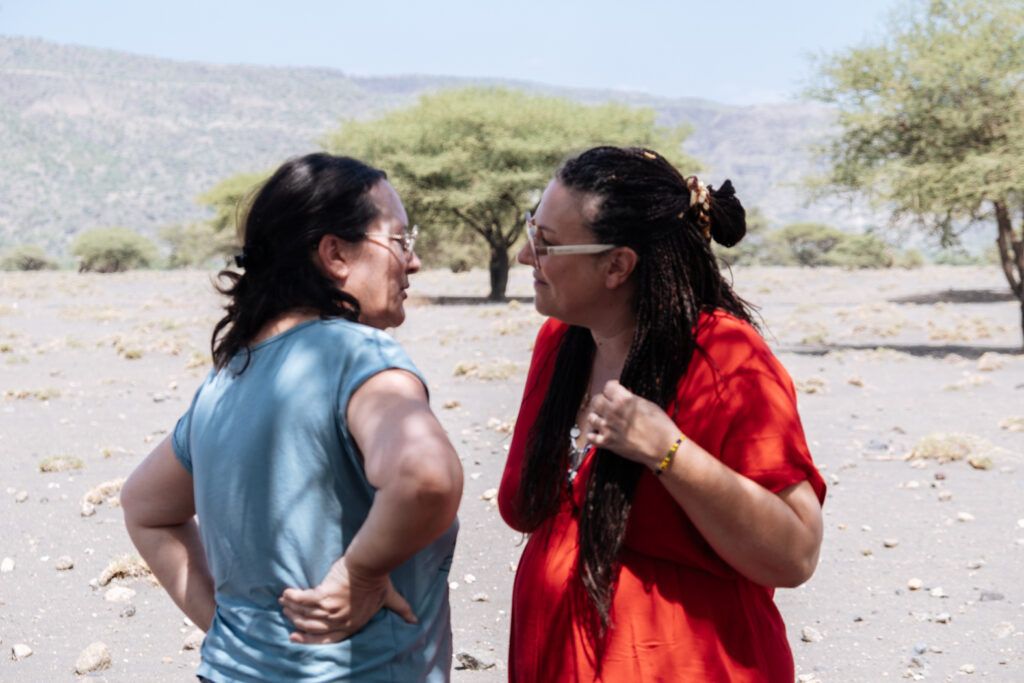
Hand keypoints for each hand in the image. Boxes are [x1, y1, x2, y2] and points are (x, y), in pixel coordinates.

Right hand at [279, 556, 416, 643]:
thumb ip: (400, 609)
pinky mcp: (324, 595)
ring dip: (293, 608)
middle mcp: (341, 620)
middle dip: (297, 622)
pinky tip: (286, 593)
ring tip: (284, 602)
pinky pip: (304, 600)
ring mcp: (331, 609)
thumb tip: (415, 620)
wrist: (372, 563)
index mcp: (353, 624)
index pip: (328, 639)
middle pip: (313, 627)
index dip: (310, 639)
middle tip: (287, 616)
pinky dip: (294, 597)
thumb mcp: (390, 598)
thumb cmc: (380, 579)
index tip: (296, 636)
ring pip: (306, 613)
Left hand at [585, 380, 681, 468]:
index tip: (615, 392)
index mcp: (624, 399)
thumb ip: (632, 399)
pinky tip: (599, 433)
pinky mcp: (607, 443)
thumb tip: (624, 394)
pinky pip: (590, 437)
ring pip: (591, 417)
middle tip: (608, 404)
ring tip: (604, 419)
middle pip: (596, 400)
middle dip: (601, 400)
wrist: (664, 449)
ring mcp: (607, 428)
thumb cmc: (661, 426)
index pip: (608, 386)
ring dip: (597, 417)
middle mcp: (612, 411)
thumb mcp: (649, 405)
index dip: (612, 388)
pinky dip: (593, 435)